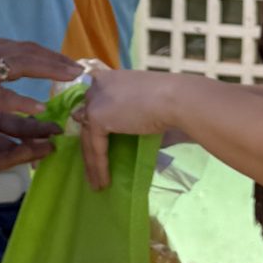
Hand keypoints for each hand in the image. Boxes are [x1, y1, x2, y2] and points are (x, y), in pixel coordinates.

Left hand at [75, 60, 177, 190]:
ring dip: (91, 164)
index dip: (91, 126)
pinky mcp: (96, 117)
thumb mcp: (142, 105)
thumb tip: (117, 142)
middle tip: (92, 169)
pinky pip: (95, 148)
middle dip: (88, 148)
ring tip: (97, 184)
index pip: (92, 104)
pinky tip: (103, 182)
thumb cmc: (171, 102)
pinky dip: (99, 167)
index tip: (92, 146)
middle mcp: (97, 86)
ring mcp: (94, 101)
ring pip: (87, 138)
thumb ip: (124, 117)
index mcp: (108, 78)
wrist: (176, 99)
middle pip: (86, 122)